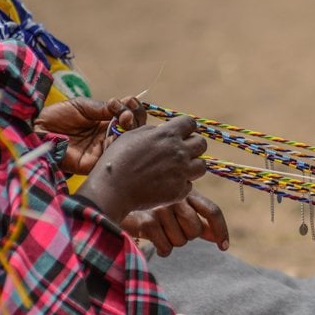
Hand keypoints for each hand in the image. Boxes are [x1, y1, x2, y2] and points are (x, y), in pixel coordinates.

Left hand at [34, 96, 146, 174]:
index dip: (133, 110)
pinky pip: (111, 156)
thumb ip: (103, 108)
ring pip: (125, 144)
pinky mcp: (94, 163)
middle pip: (132, 131)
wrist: (37, 129)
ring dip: (129, 130)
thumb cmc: (58, 116)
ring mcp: (102, 150)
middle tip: (127, 113)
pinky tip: (115, 132)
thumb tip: (124, 106)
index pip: (128, 117)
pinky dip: (117, 144)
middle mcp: (107, 137)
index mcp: (106, 122)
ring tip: (123, 119)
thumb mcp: (83, 106)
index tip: (130, 102)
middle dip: (135, 119)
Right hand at [75, 115, 207, 222]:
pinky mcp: (180, 191)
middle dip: (192, 146)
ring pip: (202, 165)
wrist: (112, 189)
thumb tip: (163, 131)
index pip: (191, 123)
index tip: (180, 134)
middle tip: (179, 153)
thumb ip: (153, 132)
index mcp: (167, 134)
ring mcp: (181, 172)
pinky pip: (189, 185)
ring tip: (176, 169)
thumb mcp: (132, 135)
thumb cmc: (117, 160)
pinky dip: (180, 185)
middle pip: (202, 144)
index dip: (186, 128)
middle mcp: (178, 152)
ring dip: (192, 166)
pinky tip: (166, 185)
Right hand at [122, 188, 229, 256]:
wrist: (118, 199)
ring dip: (172, 242)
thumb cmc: (153, 207)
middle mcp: (175, 198)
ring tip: (160, 230)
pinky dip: (162, 249)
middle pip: (196, 231)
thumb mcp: (177, 208)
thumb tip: (217, 237)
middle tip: (172, 230)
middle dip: (187, 236)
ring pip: (181, 241)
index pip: (212, 211)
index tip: (224, 247)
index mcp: (187, 192)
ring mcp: (161, 209)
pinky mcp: (147, 222)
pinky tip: (154, 240)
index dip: (221, 230)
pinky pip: (166, 248)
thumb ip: (198, 220)